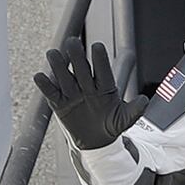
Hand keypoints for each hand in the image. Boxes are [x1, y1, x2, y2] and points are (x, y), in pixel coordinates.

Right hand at [33, 39, 148, 149]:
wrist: (97, 141)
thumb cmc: (112, 125)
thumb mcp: (125, 120)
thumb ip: (135, 110)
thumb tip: (144, 100)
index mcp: (105, 86)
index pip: (102, 71)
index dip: (100, 59)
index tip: (97, 47)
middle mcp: (87, 86)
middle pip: (81, 69)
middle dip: (77, 56)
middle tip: (72, 42)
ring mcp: (73, 94)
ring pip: (64, 77)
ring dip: (58, 66)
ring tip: (53, 54)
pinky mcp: (60, 104)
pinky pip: (51, 93)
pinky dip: (45, 85)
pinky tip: (40, 76)